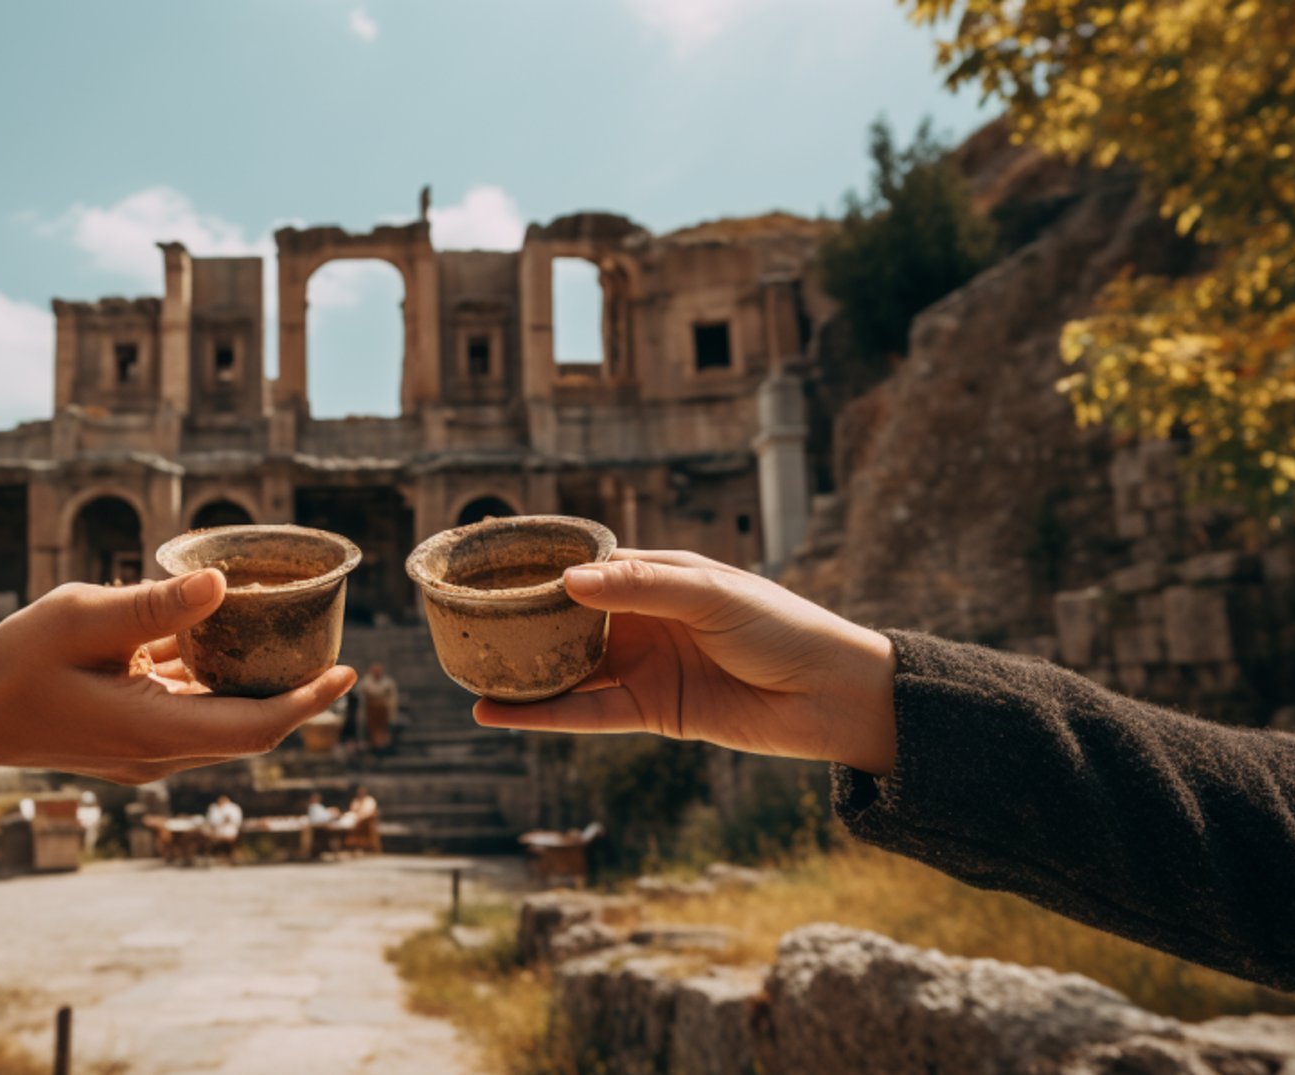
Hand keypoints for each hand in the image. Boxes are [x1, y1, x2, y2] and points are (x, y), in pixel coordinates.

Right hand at [0, 570, 356, 806]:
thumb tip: (221, 585)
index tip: (347, 671)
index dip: (308, 702)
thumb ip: (152, 604)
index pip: (256, 727)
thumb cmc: (11, 662)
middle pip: (246, 728)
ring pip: (217, 722)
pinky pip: (185, 715)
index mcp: (154, 730)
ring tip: (280, 635)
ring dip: (248, 685)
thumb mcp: (81, 617)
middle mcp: (157, 753)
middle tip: (327, 642)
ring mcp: (141, 752)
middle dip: (292, 691)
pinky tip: (208, 639)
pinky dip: (207, 684)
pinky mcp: (126, 741)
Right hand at [472, 550, 897, 774]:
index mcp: (659, 577)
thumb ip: (641, 589)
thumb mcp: (712, 595)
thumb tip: (569, 584)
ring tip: (466, 667)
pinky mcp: (649, 712)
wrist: (832, 696)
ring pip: (568, 668)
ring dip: (522, 671)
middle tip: (462, 617)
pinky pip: (584, 714)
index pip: (587, 567)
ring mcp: (643, 667)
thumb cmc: (782, 626)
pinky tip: (496, 713)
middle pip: (568, 618)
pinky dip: (541, 716)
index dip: (542, 565)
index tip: (490, 563)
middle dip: (520, 619)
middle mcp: (643, 620)